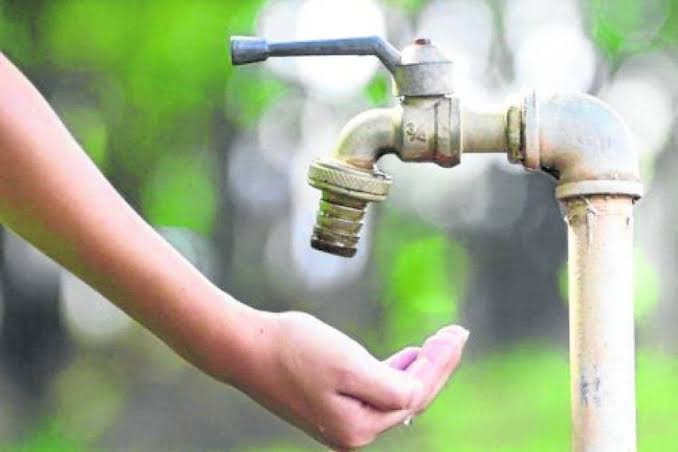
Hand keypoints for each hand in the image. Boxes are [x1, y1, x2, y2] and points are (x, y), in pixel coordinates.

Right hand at [232, 311, 468, 450]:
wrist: (246, 348)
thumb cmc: (294, 350)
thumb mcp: (348, 364)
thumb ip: (389, 385)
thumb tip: (417, 393)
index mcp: (359, 427)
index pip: (416, 394)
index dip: (441, 363)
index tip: (458, 333)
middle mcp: (353, 432)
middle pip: (409, 398)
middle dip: (437, 366)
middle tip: (457, 334)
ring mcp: (341, 421)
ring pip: (394, 395)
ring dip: (418, 368)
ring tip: (438, 344)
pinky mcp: (331, 405)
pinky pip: (375, 392)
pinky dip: (394, 372)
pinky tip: (406, 357)